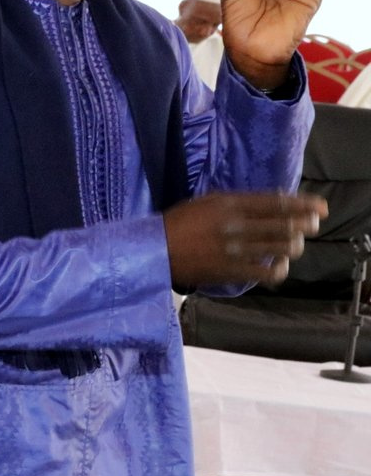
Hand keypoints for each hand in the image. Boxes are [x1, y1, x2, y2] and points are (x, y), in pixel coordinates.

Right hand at [164, 191, 325, 287]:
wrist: (154, 251)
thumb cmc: (179, 223)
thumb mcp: (207, 202)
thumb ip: (238, 203)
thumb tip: (272, 205)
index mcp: (230, 204)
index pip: (277, 203)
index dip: (304, 205)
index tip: (321, 208)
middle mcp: (236, 225)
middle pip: (286, 225)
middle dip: (305, 226)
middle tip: (312, 227)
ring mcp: (235, 250)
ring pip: (282, 248)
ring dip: (293, 247)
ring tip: (291, 247)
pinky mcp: (231, 271)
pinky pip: (268, 273)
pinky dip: (278, 270)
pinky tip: (276, 266)